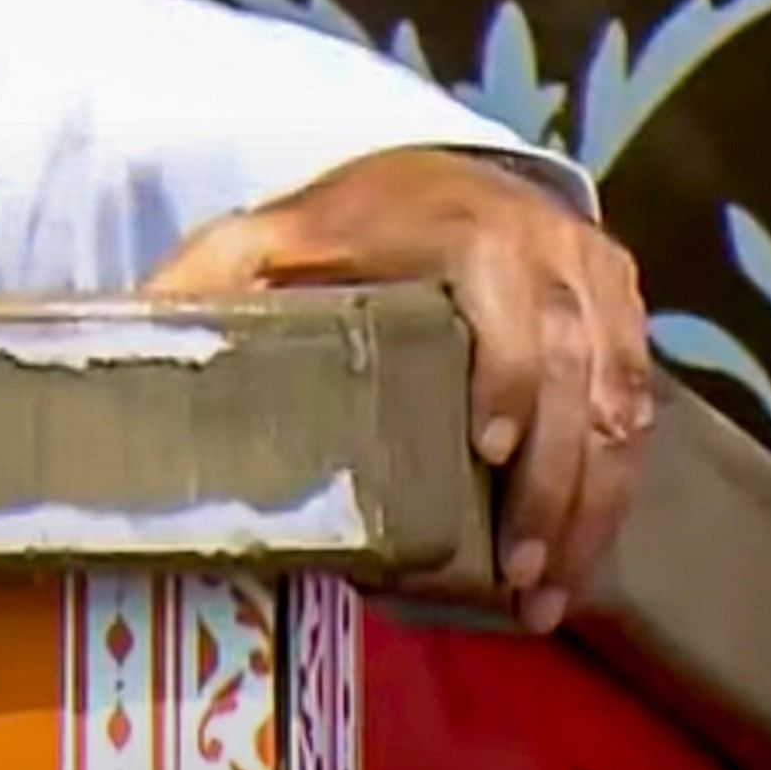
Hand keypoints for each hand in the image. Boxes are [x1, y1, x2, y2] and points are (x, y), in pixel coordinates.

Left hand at [143, 146, 654, 634]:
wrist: (428, 176)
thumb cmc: (331, 227)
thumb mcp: (256, 241)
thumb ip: (203, 281)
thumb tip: (132, 338)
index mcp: (460, 225)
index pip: (504, 300)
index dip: (503, 373)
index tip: (483, 451)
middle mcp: (546, 244)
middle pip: (573, 371)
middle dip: (552, 483)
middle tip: (518, 574)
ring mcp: (596, 279)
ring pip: (618, 403)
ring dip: (592, 506)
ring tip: (545, 594)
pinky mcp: (625, 314)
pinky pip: (638, 409)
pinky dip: (615, 487)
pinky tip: (580, 555)